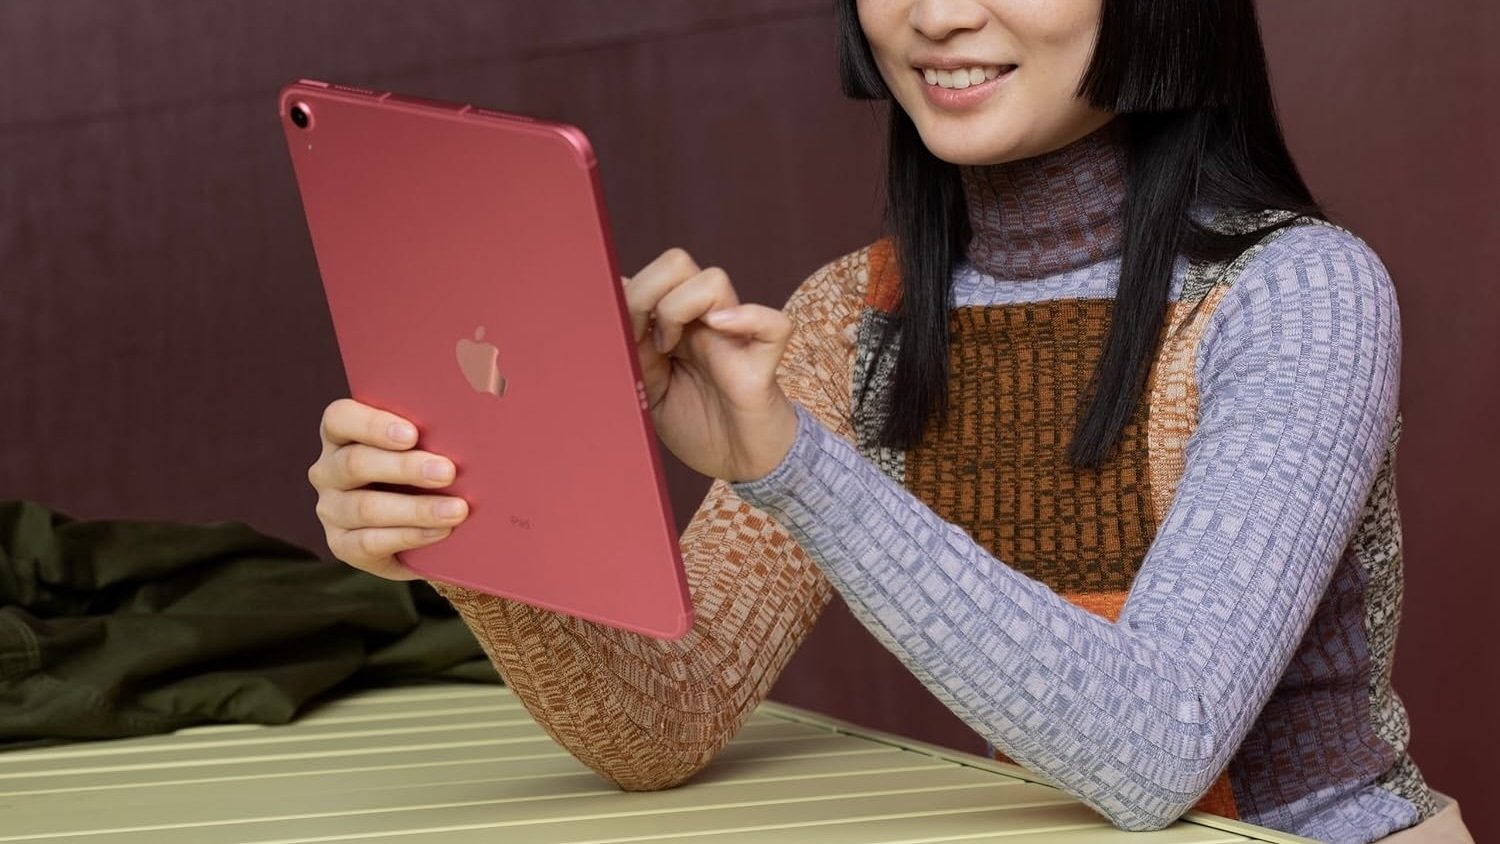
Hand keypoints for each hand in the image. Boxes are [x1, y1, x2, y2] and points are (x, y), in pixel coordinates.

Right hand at [307, 398, 469, 579]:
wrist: (421, 530)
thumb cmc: (425, 472)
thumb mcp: (426, 447)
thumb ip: (434, 431)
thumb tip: (472, 419)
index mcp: (343, 435)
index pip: (340, 418)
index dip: (373, 424)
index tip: (413, 434)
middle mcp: (328, 470)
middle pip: (355, 463)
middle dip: (406, 468)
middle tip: (448, 471)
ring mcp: (331, 509)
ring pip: (366, 507)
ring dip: (416, 509)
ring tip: (457, 510)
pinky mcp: (342, 545)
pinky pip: (370, 542)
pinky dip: (411, 536)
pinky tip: (440, 531)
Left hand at [623, 248, 797, 482]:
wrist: (739, 463)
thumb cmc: (698, 427)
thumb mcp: (648, 393)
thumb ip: (632, 354)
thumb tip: (608, 309)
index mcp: (676, 325)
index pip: (652, 275)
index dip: (628, 295)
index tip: (617, 332)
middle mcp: (705, 322)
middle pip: (677, 263)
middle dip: (647, 294)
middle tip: (643, 337)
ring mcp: (735, 337)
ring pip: (714, 280)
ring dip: (681, 309)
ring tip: (671, 348)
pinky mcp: (762, 363)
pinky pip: (774, 324)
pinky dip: (749, 319)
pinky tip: (719, 332)